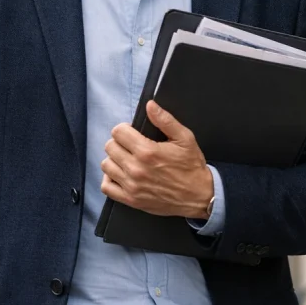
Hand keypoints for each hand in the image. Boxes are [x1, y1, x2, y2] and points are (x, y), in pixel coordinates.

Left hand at [100, 100, 214, 217]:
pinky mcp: (131, 199)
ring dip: (114, 160)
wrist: (199, 197)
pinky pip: (107, 187)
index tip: (131, 133)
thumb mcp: (185, 139)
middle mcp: (136, 169)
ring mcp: (132, 186)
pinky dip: (110, 180)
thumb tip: (150, 105)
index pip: (118, 132)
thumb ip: (165, 120)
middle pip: (110, 147)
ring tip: (126, 160)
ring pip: (106, 165)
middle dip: (119, 143)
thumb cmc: (192, 167)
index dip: (124, 129)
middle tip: (131, 146)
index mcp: (147, 151)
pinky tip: (121, 175)